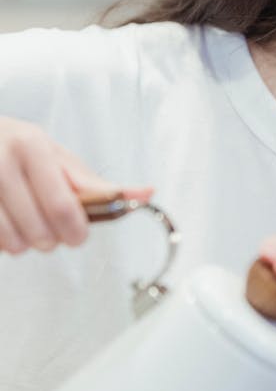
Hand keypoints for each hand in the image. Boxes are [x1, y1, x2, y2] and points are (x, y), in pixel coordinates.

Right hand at [0, 117, 151, 253]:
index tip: (77, 235)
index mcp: (32, 147)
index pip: (63, 207)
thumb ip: (96, 183)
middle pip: (40, 232)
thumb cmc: (20, 150)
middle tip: (49, 227)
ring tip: (24, 222)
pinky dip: (5, 242)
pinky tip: (6, 223)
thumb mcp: (57, 158)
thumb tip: (146, 194)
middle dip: (52, 239)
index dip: (76, 231)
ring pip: (14, 243)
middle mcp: (2, 162)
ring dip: (25, 243)